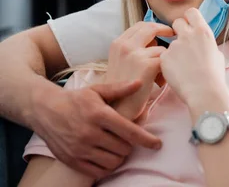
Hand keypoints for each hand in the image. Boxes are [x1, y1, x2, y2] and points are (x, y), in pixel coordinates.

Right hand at [30, 81, 161, 178]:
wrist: (45, 110)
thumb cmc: (75, 99)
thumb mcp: (97, 90)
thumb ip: (119, 88)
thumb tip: (140, 83)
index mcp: (99, 115)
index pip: (129, 131)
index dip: (146, 140)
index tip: (157, 144)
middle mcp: (90, 133)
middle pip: (124, 148)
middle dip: (130, 144)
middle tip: (127, 138)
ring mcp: (80, 149)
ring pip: (113, 162)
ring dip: (120, 156)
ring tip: (117, 146)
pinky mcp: (72, 160)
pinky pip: (99, 171)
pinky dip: (108, 166)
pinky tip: (107, 157)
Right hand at [106, 22, 173, 119]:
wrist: (118, 108)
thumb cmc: (124, 88)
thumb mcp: (122, 62)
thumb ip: (136, 48)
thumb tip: (156, 39)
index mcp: (117, 43)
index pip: (140, 25)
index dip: (155, 27)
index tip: (165, 31)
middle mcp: (124, 45)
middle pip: (150, 28)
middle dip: (165, 30)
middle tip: (175, 36)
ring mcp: (134, 54)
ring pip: (161, 48)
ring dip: (166, 60)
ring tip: (161, 76)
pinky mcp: (146, 65)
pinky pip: (165, 60)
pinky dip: (166, 72)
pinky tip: (160, 83)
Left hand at [160, 8, 225, 106]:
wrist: (204, 91)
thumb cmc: (215, 75)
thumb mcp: (217, 54)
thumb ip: (207, 44)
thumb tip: (203, 44)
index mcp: (203, 31)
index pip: (191, 12)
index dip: (189, 19)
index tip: (189, 27)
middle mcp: (188, 34)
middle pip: (177, 22)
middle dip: (178, 31)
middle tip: (182, 44)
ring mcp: (174, 45)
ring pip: (170, 42)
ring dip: (174, 51)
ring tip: (182, 67)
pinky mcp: (164, 57)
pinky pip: (164, 56)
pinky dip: (168, 63)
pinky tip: (175, 73)